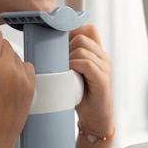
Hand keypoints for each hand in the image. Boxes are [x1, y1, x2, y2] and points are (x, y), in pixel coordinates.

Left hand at [69, 25, 113, 141]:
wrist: (95, 119)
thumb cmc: (82, 96)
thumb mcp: (74, 73)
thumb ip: (68, 59)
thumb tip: (43, 47)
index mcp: (97, 53)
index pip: (88, 28)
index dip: (72, 31)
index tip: (59, 44)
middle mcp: (103, 57)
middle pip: (81, 36)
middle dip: (65, 47)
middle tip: (59, 62)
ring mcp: (105, 67)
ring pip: (81, 48)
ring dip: (67, 58)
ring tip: (63, 71)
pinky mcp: (103, 79)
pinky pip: (86, 63)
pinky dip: (74, 66)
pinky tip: (69, 75)